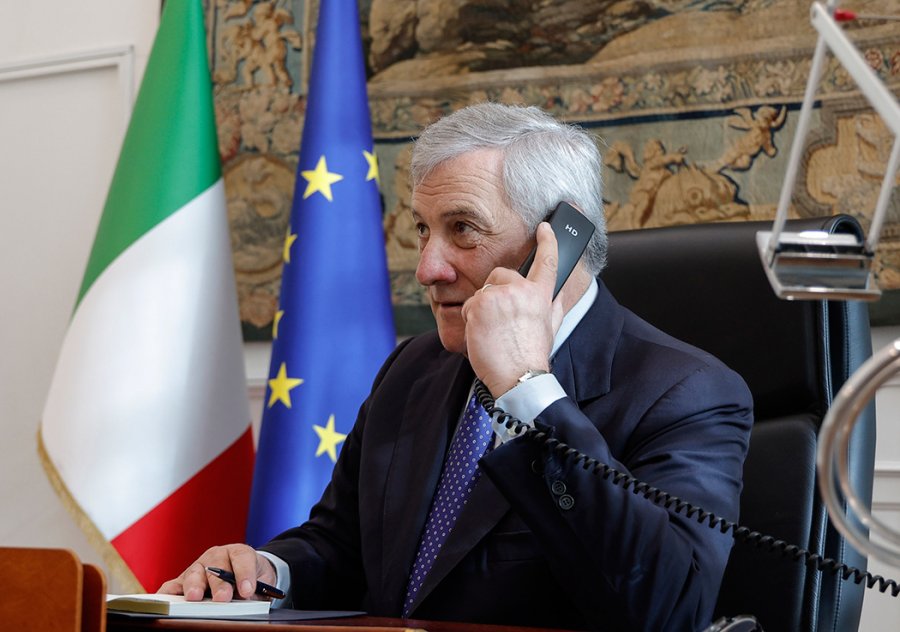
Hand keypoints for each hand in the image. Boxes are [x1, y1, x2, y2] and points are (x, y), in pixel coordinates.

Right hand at [158, 544, 276, 601]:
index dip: (245, 574)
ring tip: (195, 597)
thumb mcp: (261, 583)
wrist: (248, 572)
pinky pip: (173, 585)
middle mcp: (217, 556)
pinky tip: (169, 601)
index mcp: (239, 553)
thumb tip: (246, 603)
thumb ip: (255, 592)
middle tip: (223, 598)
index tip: (248, 590)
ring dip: (194, 586)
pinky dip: (169, 593)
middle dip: (220, 584)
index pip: (242, 558)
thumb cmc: (253, 577)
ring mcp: (199, 566)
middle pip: (216, 566)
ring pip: (194, 573)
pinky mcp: (183, 580)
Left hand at [461, 222, 563, 395]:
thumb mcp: (550, 328)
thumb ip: (554, 306)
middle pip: (501, 275)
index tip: (545, 227)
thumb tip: (560, 293)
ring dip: (482, 309)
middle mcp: (521, 290)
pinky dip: (471, 319)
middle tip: (501, 320)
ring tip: (493, 332)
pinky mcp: (479, 304)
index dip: (547, 241)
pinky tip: (482, 334)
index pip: (547, 261)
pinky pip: (469, 305)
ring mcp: (498, 296)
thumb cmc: (531, 356)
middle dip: (496, 293)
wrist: (517, 376)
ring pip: (482, 292)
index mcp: (540, 295)